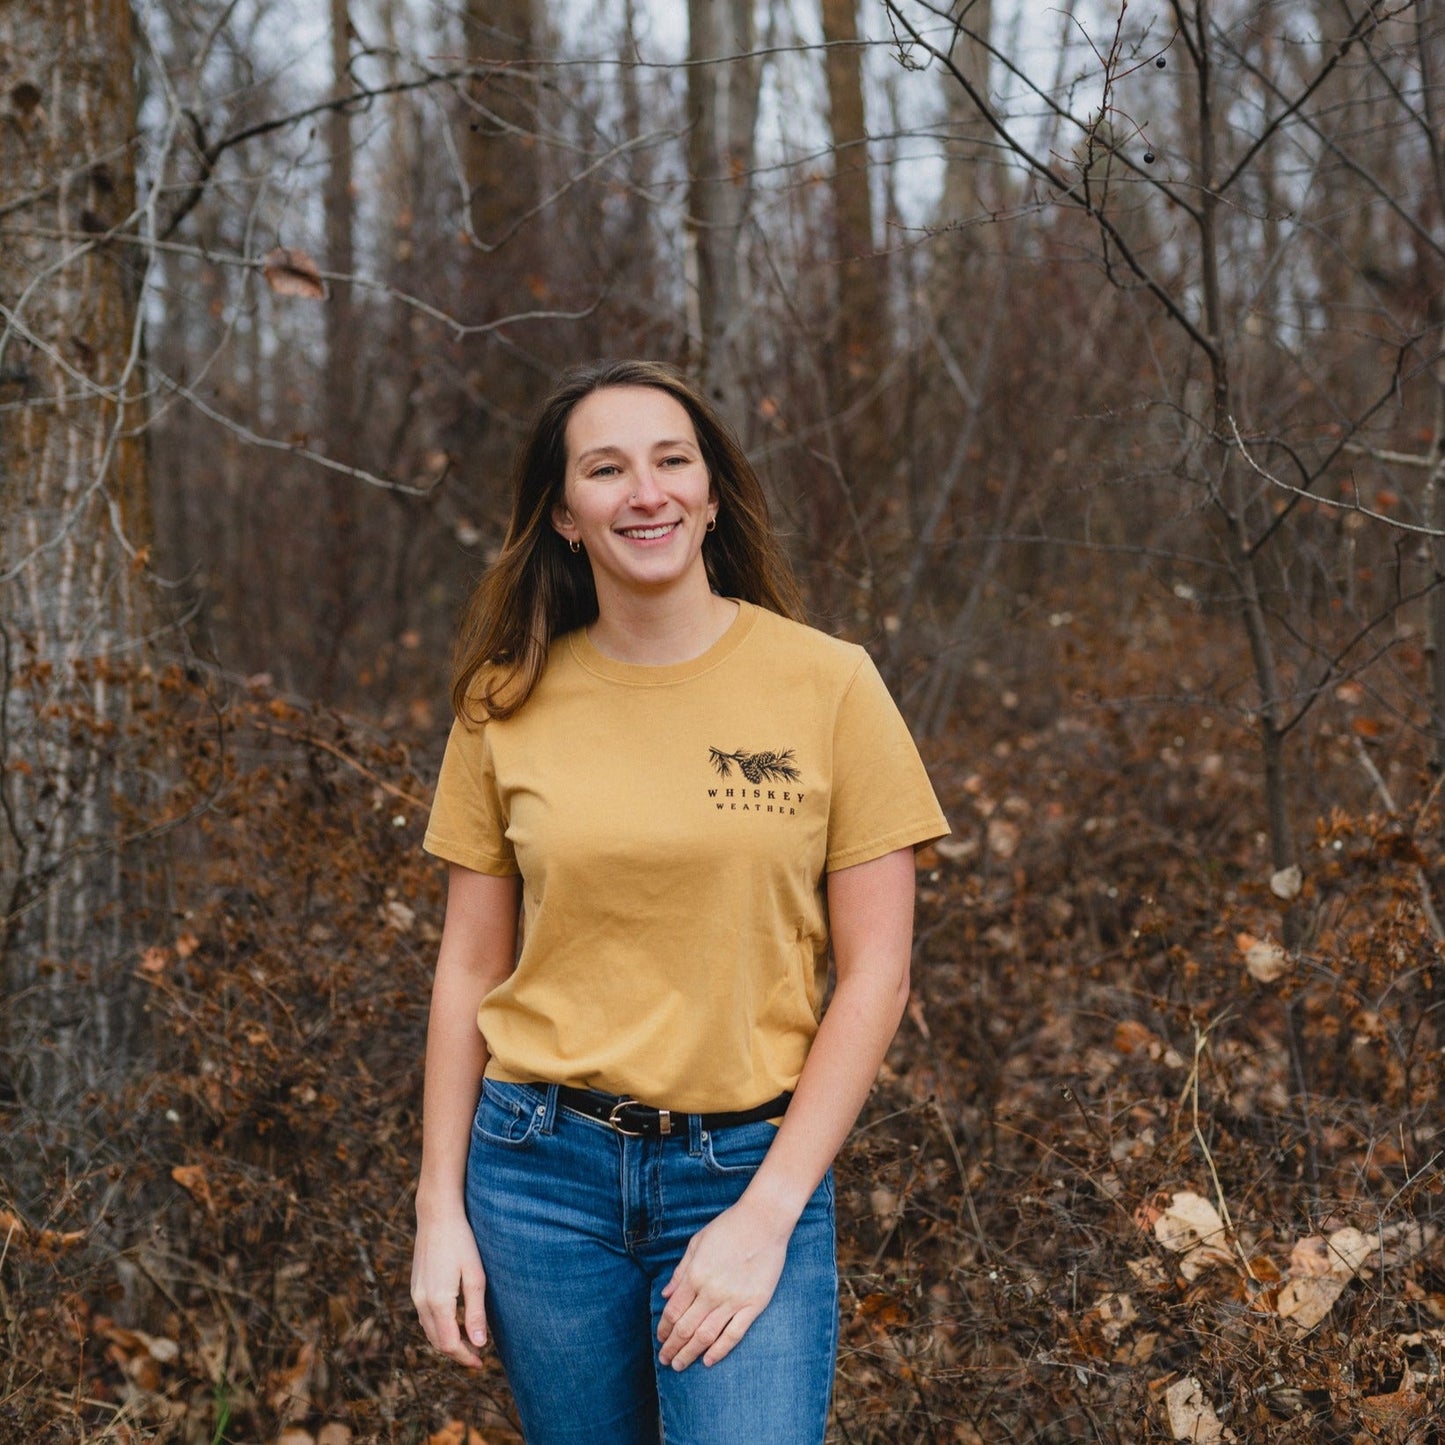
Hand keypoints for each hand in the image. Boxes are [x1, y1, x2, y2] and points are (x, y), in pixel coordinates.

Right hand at [411, 1206, 488, 1367]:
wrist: (437, 1215)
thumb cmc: (461, 1242)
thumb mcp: (475, 1276)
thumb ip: (476, 1312)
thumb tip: (479, 1344)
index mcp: (438, 1301)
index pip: (448, 1344)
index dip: (464, 1357)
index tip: (481, 1363)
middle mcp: (422, 1302)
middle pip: (437, 1342)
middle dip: (457, 1353)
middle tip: (478, 1357)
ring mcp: (416, 1294)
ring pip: (429, 1331)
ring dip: (447, 1341)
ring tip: (468, 1342)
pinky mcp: (416, 1286)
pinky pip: (425, 1317)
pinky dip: (439, 1327)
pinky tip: (454, 1322)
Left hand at [657, 1200, 789, 1369]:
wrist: (764, 1221)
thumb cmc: (728, 1227)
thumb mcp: (697, 1242)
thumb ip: (681, 1270)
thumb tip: (666, 1295)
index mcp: (695, 1275)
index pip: (673, 1312)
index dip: (663, 1329)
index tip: (660, 1339)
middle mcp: (711, 1291)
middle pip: (686, 1328)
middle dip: (672, 1347)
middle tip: (666, 1360)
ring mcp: (733, 1300)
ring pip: (706, 1336)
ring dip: (690, 1353)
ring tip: (680, 1365)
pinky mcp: (753, 1305)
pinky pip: (733, 1334)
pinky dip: (719, 1351)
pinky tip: (708, 1360)